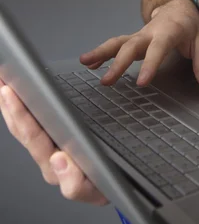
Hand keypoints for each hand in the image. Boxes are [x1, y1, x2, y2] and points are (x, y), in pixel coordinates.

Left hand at [0, 79, 107, 205]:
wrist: (112, 193)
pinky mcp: (53, 146)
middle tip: (2, 81)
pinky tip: (17, 100)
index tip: (10, 93)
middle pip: (21, 130)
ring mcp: (48, 153)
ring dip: (11, 107)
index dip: (20, 113)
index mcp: (53, 166)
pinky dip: (21, 112)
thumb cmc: (103, 187)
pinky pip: (31, 129)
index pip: (32, 136)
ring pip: (22, 129)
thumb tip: (58, 159)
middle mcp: (46, 159)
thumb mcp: (94, 191)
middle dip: (9, 105)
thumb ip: (75, 183)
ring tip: (3, 85)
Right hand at [80, 0, 198, 91]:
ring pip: (117, 42)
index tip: (141, 82)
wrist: (177, 5)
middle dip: (118, 63)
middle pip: (130, 46)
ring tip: (85, 63)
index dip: (149, 64)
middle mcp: (149, 32)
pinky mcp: (132, 39)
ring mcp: (138, 35)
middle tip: (107, 81)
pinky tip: (89, 64)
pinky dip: (101, 54)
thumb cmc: (190, 24)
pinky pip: (115, 45)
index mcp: (168, 32)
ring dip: (101, 53)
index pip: (158, 48)